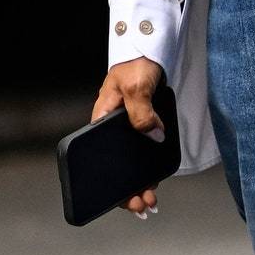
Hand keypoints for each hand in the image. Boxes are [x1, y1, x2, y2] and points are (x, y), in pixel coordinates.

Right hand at [91, 57, 167, 217]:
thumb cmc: (136, 63)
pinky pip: (144, 153)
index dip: (111, 183)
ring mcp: (129, 129)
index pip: (100, 159)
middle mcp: (113, 129)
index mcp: (102, 120)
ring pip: (131, 163)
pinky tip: (154, 184)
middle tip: (144, 205)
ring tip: (150, 201)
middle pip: (117, 167)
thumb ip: (143, 112)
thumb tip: (153, 136)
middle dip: (128, 191)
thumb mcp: (137, 86)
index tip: (125, 198)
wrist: (149, 48)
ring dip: (140, 184)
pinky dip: (148, 170)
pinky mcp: (144, 126)